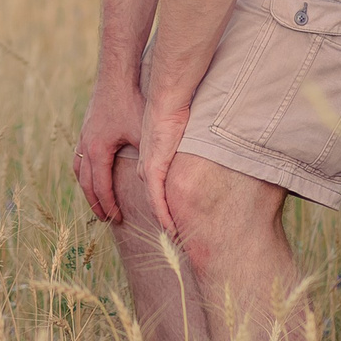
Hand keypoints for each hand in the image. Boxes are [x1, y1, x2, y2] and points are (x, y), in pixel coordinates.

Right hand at [72, 77, 143, 222]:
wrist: (118, 73)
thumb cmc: (132, 101)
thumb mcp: (144, 133)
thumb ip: (148, 158)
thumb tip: (159, 184)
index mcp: (98, 150)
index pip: (100, 187)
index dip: (109, 205)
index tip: (118, 219)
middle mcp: (86, 144)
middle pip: (85, 182)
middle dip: (95, 202)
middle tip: (106, 218)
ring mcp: (84, 134)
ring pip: (79, 167)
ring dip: (87, 186)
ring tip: (96, 198)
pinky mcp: (87, 125)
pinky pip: (80, 154)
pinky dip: (85, 168)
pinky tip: (94, 169)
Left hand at [137, 100, 193, 236]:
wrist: (166, 99)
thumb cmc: (175, 113)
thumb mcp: (177, 139)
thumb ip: (181, 153)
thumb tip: (195, 158)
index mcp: (150, 162)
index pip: (156, 193)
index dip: (164, 211)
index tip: (174, 226)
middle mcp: (145, 169)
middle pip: (154, 202)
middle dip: (164, 222)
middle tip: (176, 240)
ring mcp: (147, 170)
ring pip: (155, 204)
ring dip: (165, 222)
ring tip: (176, 240)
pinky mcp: (153, 169)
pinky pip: (157, 199)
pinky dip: (164, 215)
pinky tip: (171, 229)